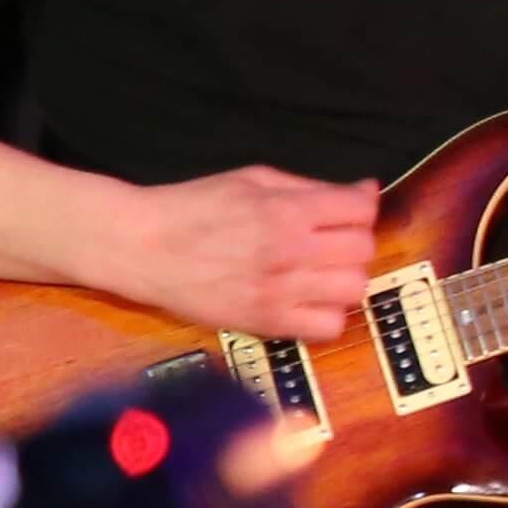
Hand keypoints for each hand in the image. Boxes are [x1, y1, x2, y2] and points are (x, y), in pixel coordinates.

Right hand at [130, 165, 380, 341]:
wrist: (141, 246)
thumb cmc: (193, 208)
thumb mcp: (252, 179)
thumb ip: (313, 186)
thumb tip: (367, 190)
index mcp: (285, 211)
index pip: (362, 211)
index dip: (360, 208)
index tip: (346, 212)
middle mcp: (288, 251)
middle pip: (363, 250)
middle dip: (353, 242)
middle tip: (330, 242)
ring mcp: (278, 291)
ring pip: (353, 289)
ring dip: (344, 278)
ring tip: (320, 272)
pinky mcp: (265, 322)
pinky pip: (328, 328)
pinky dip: (327, 315)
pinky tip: (308, 300)